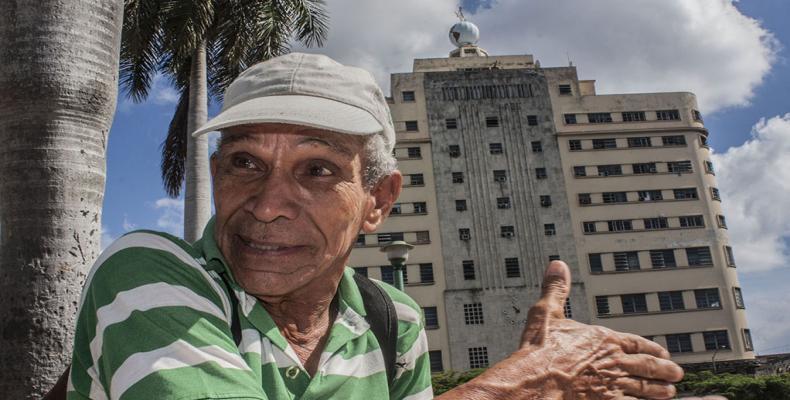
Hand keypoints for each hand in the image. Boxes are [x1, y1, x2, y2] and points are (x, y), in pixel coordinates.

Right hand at [438, 260, 684, 399]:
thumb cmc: (540, 351)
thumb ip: (556, 290)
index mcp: (603, 339)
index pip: (635, 342)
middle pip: (646, 366)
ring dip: (658, 389)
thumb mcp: (546, 313)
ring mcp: (612, 385)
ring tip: (669, 391)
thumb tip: (558, 266)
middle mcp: (614, 362)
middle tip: (676, 373)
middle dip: (663, 369)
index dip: (650, 347)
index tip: (662, 351)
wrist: (537, 381)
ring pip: (643, 388)